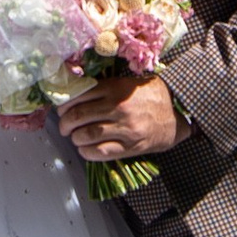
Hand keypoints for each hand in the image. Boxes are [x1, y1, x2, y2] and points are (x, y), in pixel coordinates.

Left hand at [57, 72, 186, 169]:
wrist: (175, 114)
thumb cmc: (148, 97)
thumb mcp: (125, 84)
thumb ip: (102, 88)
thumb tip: (72, 94)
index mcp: (115, 88)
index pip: (78, 95)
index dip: (64, 105)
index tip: (61, 110)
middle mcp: (118, 107)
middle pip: (78, 116)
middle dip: (64, 124)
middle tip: (64, 127)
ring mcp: (124, 128)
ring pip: (87, 134)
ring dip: (75, 138)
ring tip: (75, 138)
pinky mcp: (130, 146)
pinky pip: (100, 152)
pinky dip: (86, 152)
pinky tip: (85, 149)